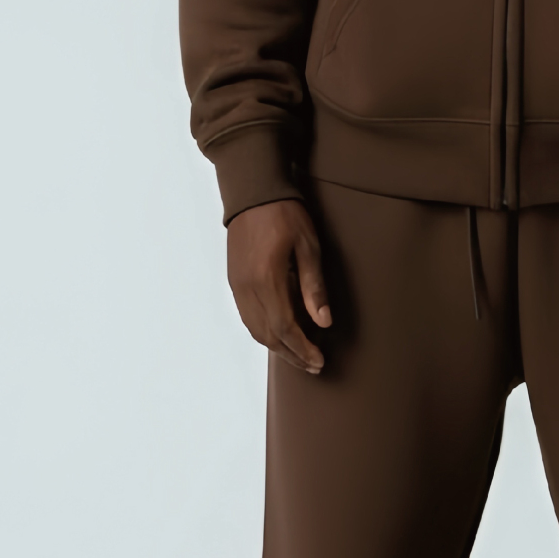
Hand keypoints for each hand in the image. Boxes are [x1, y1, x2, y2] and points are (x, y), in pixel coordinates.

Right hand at [226, 199, 331, 374]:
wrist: (252, 192)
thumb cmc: (285, 214)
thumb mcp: (308, 246)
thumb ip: (314, 286)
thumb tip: (324, 322)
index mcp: (266, 280)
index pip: (285, 328)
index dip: (302, 349)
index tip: (319, 361)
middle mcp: (247, 288)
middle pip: (268, 335)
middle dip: (292, 354)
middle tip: (314, 365)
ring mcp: (237, 285)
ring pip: (255, 329)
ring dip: (277, 346)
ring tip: (299, 355)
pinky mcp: (234, 280)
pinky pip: (247, 316)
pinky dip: (263, 331)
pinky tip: (279, 334)